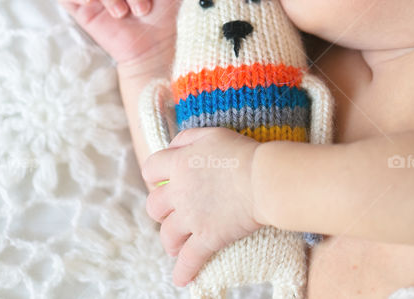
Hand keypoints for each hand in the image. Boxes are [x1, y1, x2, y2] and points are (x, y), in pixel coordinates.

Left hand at [141, 127, 262, 286]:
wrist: (264, 179)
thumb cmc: (242, 153)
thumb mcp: (211, 134)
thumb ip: (187, 138)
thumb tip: (173, 146)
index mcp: (178, 164)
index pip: (150, 169)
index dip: (153, 175)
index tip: (159, 181)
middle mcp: (179, 191)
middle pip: (154, 206)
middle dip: (160, 211)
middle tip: (171, 214)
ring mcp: (191, 216)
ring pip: (167, 234)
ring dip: (169, 241)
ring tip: (175, 246)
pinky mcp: (207, 236)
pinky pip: (190, 258)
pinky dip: (184, 270)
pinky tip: (182, 279)